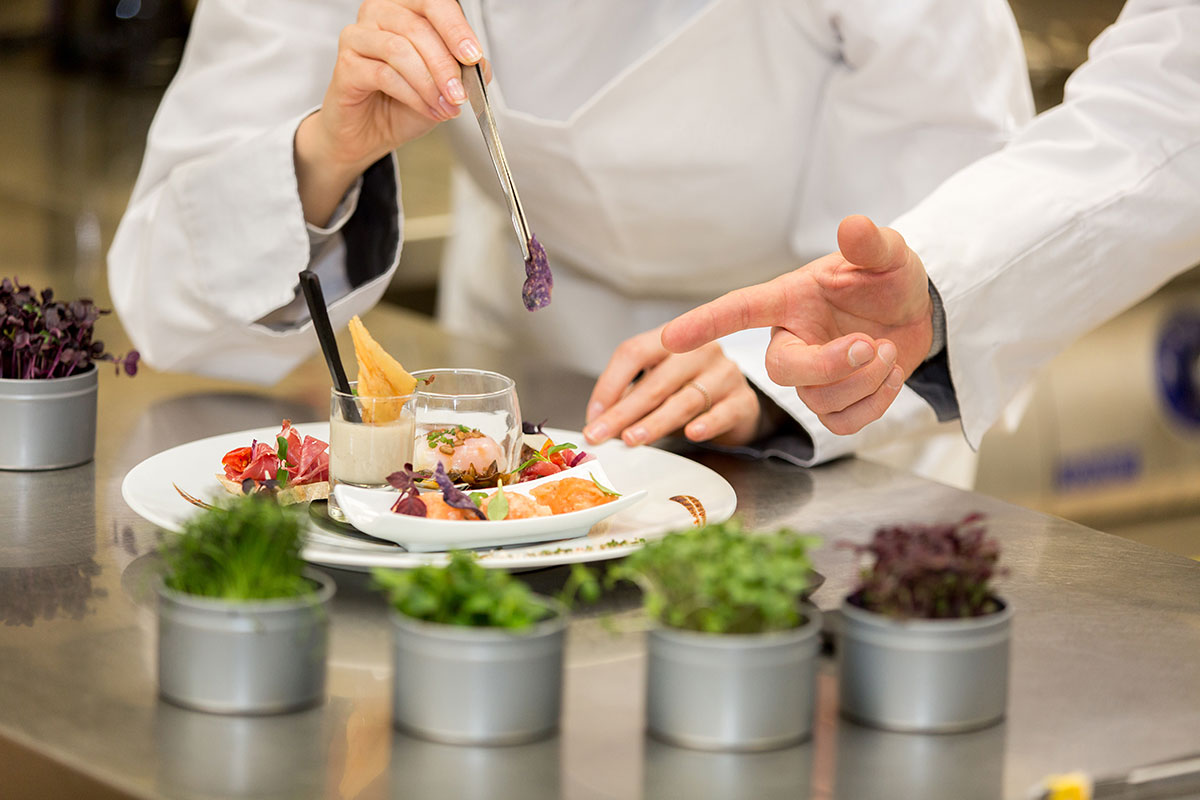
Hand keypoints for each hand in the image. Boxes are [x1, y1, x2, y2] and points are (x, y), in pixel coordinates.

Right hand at [294, 0, 490, 223]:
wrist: (370, 133)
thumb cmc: (402, 103)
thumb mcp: (444, 85)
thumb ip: (464, 70)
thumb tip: (481, 65)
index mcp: (404, 9)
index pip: (433, 4)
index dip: (456, 29)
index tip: (473, 56)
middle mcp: (378, 14)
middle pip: (417, 27)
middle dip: (445, 64)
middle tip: (460, 92)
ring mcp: (358, 37)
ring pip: (400, 50)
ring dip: (429, 83)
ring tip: (446, 105)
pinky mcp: (345, 65)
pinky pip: (384, 75)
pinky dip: (412, 96)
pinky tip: (427, 109)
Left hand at [583, 326, 762, 447]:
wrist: (736, 404)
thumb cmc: (688, 392)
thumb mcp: (658, 386)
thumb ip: (631, 395)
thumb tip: (598, 419)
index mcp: (673, 338)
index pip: (634, 352)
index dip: (609, 384)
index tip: (593, 413)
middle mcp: (700, 349)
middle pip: (655, 381)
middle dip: (623, 412)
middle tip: (601, 433)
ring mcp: (725, 373)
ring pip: (684, 399)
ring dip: (655, 422)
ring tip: (633, 439)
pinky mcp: (743, 400)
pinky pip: (722, 413)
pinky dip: (705, 424)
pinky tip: (690, 434)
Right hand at [661, 215, 932, 434]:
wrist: (915, 315)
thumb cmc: (888, 281)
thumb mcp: (887, 255)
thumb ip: (870, 244)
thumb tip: (853, 225)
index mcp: (791, 301)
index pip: (739, 310)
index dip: (704, 323)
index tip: (670, 338)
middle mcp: (792, 340)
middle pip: (782, 370)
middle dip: (828, 366)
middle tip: (869, 344)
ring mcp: (810, 378)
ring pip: (817, 401)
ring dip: (864, 381)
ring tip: (886, 351)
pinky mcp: (832, 404)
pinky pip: (841, 424)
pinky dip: (875, 404)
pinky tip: (888, 375)